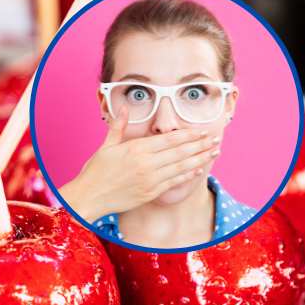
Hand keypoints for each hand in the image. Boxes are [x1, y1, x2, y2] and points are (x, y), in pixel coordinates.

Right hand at [59, 105, 220, 221]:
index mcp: (136, 149)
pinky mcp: (149, 193)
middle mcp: (146, 164)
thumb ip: (118, 127)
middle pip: (180, 152)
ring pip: (181, 167)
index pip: (169, 139)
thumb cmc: (95, 172)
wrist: (89, 197)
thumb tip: (122, 107)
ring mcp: (149, 179)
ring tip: (213, 152)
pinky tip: (197, 169)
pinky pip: (173, 182)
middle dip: (200, 145)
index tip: (202, 130)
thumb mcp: (105, 146)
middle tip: (215, 139)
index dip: (188, 134)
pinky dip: (186, 175)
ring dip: (199, 159)